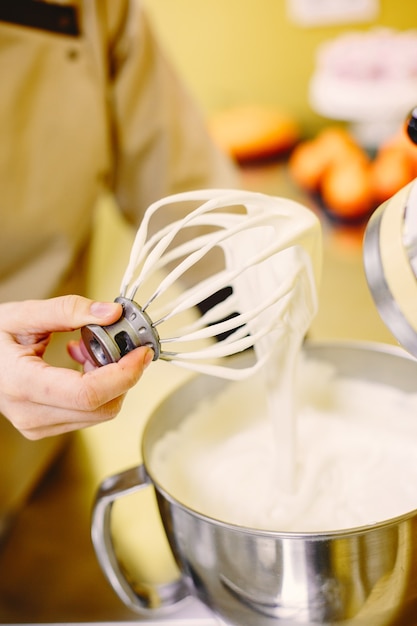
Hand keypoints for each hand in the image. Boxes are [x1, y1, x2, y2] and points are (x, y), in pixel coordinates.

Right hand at [0, 296, 152, 438]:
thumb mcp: (22, 314)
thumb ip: (68, 310)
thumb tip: (111, 313)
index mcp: (22, 384)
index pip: (88, 393)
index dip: (123, 374)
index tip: (141, 353)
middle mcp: (30, 413)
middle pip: (102, 407)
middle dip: (122, 376)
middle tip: (121, 345)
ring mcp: (37, 424)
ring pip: (100, 413)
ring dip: (110, 381)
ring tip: (89, 350)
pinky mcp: (44, 426)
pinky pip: (88, 414)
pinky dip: (98, 389)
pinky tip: (82, 364)